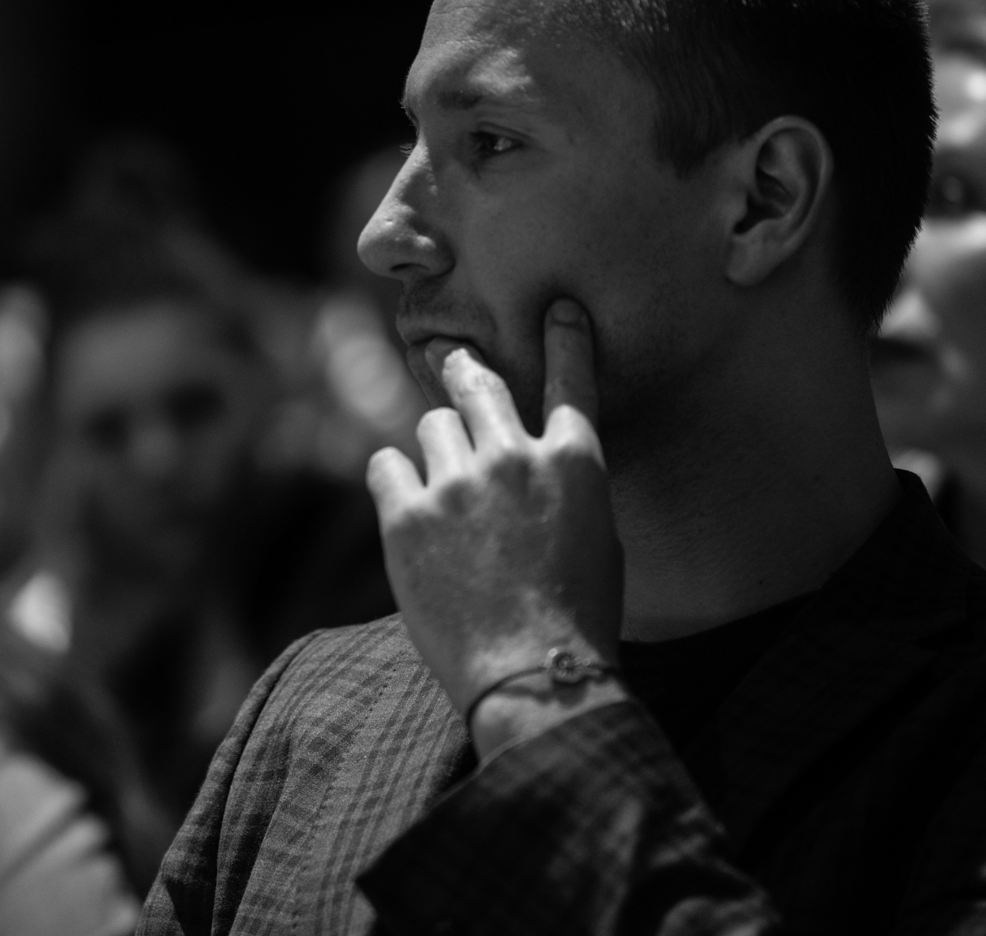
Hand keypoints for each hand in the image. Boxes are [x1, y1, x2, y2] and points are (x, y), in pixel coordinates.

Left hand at [366, 299, 623, 737]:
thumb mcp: (601, 543)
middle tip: (450, 357)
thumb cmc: (578, 621)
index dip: (565, 341)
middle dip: (465, 369)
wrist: (533, 674)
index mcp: (575, 463)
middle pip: (481, 386)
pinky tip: (402, 505)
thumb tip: (538, 467)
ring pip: (430, 426)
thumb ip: (567, 490)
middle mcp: (514, 456)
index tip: (558, 310)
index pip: (571, 380)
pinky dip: (392, 480)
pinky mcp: (406, 513)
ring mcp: (456, 481)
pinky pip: (384, 464)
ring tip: (440, 490)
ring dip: (434, 450)